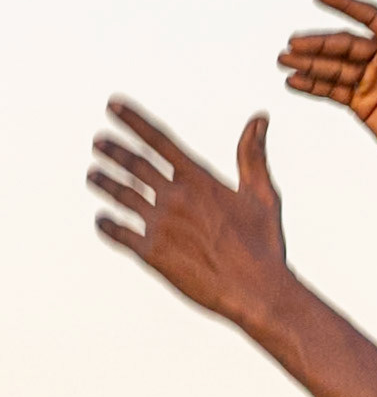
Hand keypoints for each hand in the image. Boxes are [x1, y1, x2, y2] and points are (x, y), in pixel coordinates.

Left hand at [87, 100, 287, 325]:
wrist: (254, 291)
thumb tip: (259, 118)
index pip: (159, 141)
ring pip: (122, 196)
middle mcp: (175, 197)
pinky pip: (119, 234)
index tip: (112, 105)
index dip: (133, 121)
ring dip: (104, 182)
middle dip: (113, 151)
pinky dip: (107, 225)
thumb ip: (252, 155)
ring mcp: (160, 225)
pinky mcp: (152, 253)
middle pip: (135, 165)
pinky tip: (102, 221)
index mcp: (200, 180)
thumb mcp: (263, 196)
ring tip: (93, 175)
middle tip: (99, 143)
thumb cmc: (264, 245)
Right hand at [278, 0, 376, 182]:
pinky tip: (294, 82)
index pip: (370, 19)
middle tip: (292, 44)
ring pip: (335, 68)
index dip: (345, 6)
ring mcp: (373, 83)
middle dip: (318, 44)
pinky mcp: (363, 105)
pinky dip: (314, 86)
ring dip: (309, 64)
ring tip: (283, 60)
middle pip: (345, 46)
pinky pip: (334, 91)